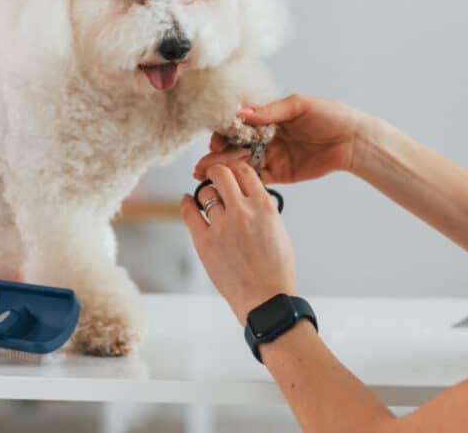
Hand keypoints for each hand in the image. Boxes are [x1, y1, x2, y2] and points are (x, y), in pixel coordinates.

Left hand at [180, 161, 296, 324]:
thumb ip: (265, 210)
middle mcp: (242, 211)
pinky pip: (189, 212)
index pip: (245, 171)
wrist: (266, 300)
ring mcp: (221, 226)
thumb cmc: (276, 270)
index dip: (236, 168)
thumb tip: (253, 196)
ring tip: (207, 198)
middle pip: (221, 173)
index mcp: (264, 207)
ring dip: (206, 192)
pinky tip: (188, 202)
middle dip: (217, 172)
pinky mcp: (204, 242)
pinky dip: (187, 204)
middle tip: (214, 176)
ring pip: (205, 192)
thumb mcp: (280, 232)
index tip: (232, 172)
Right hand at [193, 94, 370, 184]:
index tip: (214, 141)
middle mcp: (267, 137)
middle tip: (202, 165)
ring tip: (206, 176)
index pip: (239, 125)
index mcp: (269, 118)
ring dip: (224, 170)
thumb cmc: (330, 115)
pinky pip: (259, 178)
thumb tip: (241, 113)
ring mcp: (273, 156)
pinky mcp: (282, 174)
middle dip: (217, 156)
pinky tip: (228, 184)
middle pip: (236, 147)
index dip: (224, 133)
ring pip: (243, 164)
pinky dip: (243, 180)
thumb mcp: (299, 106)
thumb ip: (270, 111)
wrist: (353, 139)